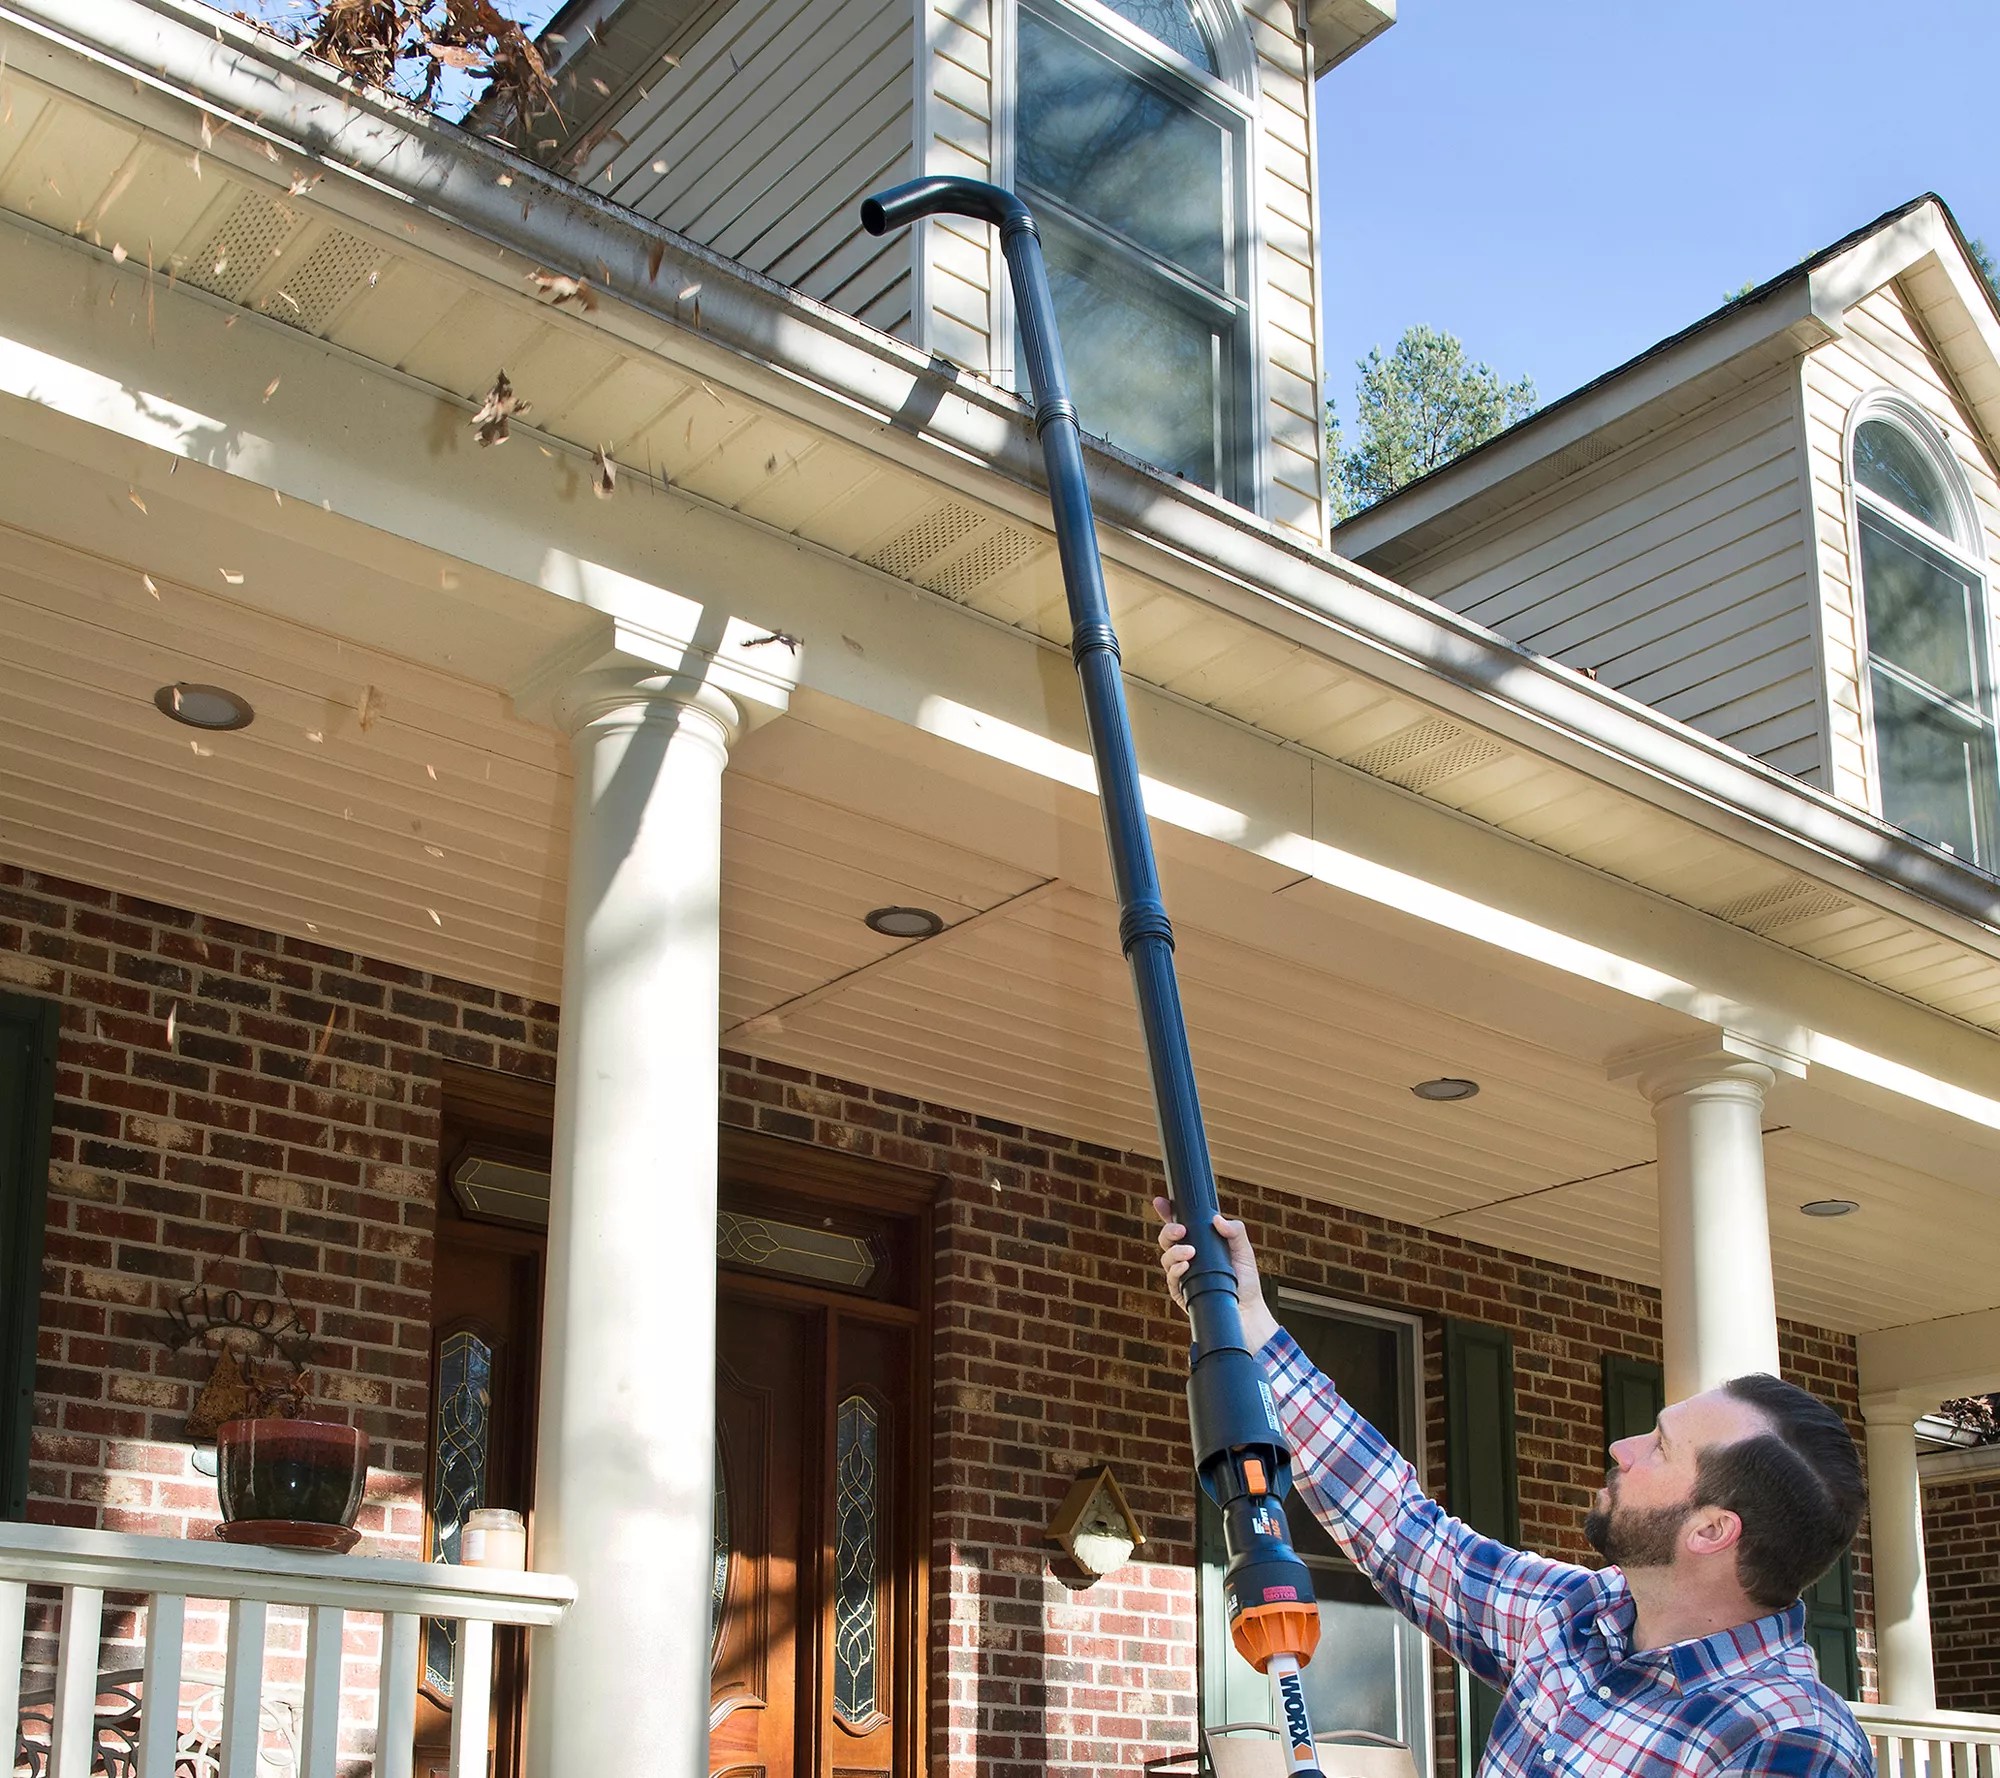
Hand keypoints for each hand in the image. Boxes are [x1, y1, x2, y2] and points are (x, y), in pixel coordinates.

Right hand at [1152, 1197, 1279, 1350]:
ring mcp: (1182, 1275)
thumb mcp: (1244, 1252)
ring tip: (1190, 1252)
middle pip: (1167, 1239)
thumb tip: (1217, 1219)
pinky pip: (1171, 1278)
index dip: (1168, 1212)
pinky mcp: (1181, 1292)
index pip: (1180, 1225)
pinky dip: (1176, 1270)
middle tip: (1181, 1230)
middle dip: (1168, 1230)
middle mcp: (1188, 1258)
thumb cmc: (1246, 1282)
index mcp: (1200, 1244)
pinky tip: (1186, 1266)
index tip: (1161, 1202)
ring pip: (1166, 1257)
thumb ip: (1235, 1232)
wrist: (1247, 1312)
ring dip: (1175, 1251)